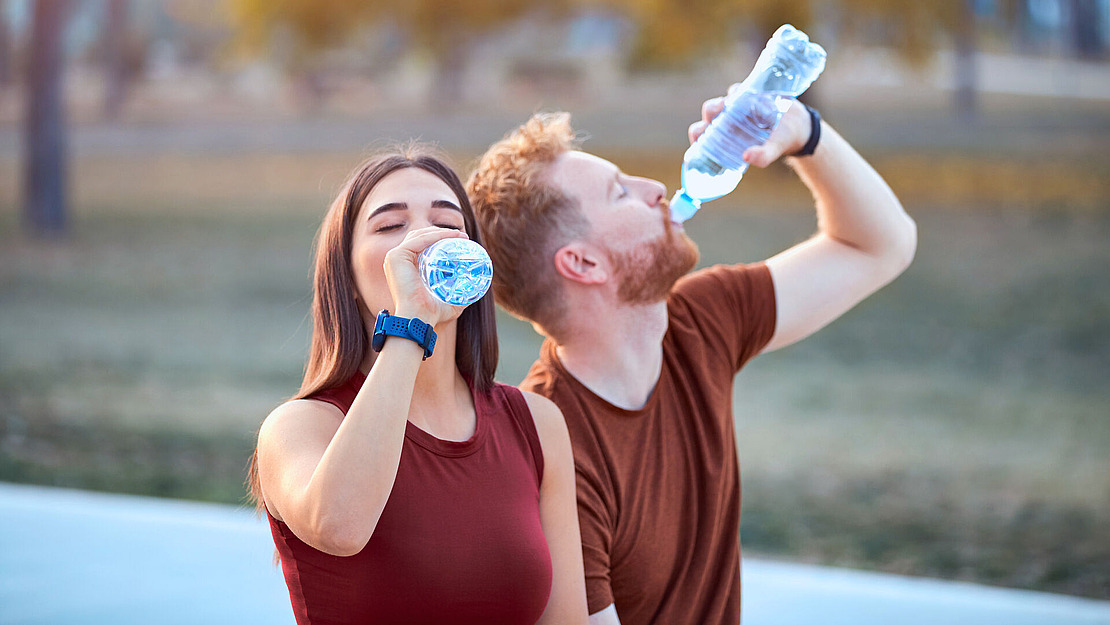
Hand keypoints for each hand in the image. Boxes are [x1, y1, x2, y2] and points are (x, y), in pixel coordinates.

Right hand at [382, 226, 468, 326]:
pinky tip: (451, 236)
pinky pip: (419, 240)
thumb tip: (475, 292)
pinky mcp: (396, 256)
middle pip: (421, 236)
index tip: (460, 240)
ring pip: (420, 235)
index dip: (440, 238)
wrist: (419, 319)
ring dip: (442, 232)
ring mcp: (394, 257)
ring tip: (460, 235)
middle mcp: (397, 259)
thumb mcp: (448, 301)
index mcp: (404, 266)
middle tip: (463, 237)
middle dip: (442, 233)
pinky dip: (436, 236)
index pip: (422, 244)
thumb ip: (458, 296)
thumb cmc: (431, 313)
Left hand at [688, 85, 812, 168]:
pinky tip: (752, 96)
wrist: (799, 125)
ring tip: (734, 102)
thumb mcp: (772, 151)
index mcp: (725, 136)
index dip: (698, 132)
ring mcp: (738, 104)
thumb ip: (762, 157)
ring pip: (726, 98)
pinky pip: (742, 88)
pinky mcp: (749, 91)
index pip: (703, 133)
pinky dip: (743, 91)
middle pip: (711, 112)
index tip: (701, 132)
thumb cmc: (779, 142)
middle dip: (711, 110)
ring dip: (727, 99)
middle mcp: (728, 119)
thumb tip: (747, 157)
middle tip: (718, 110)